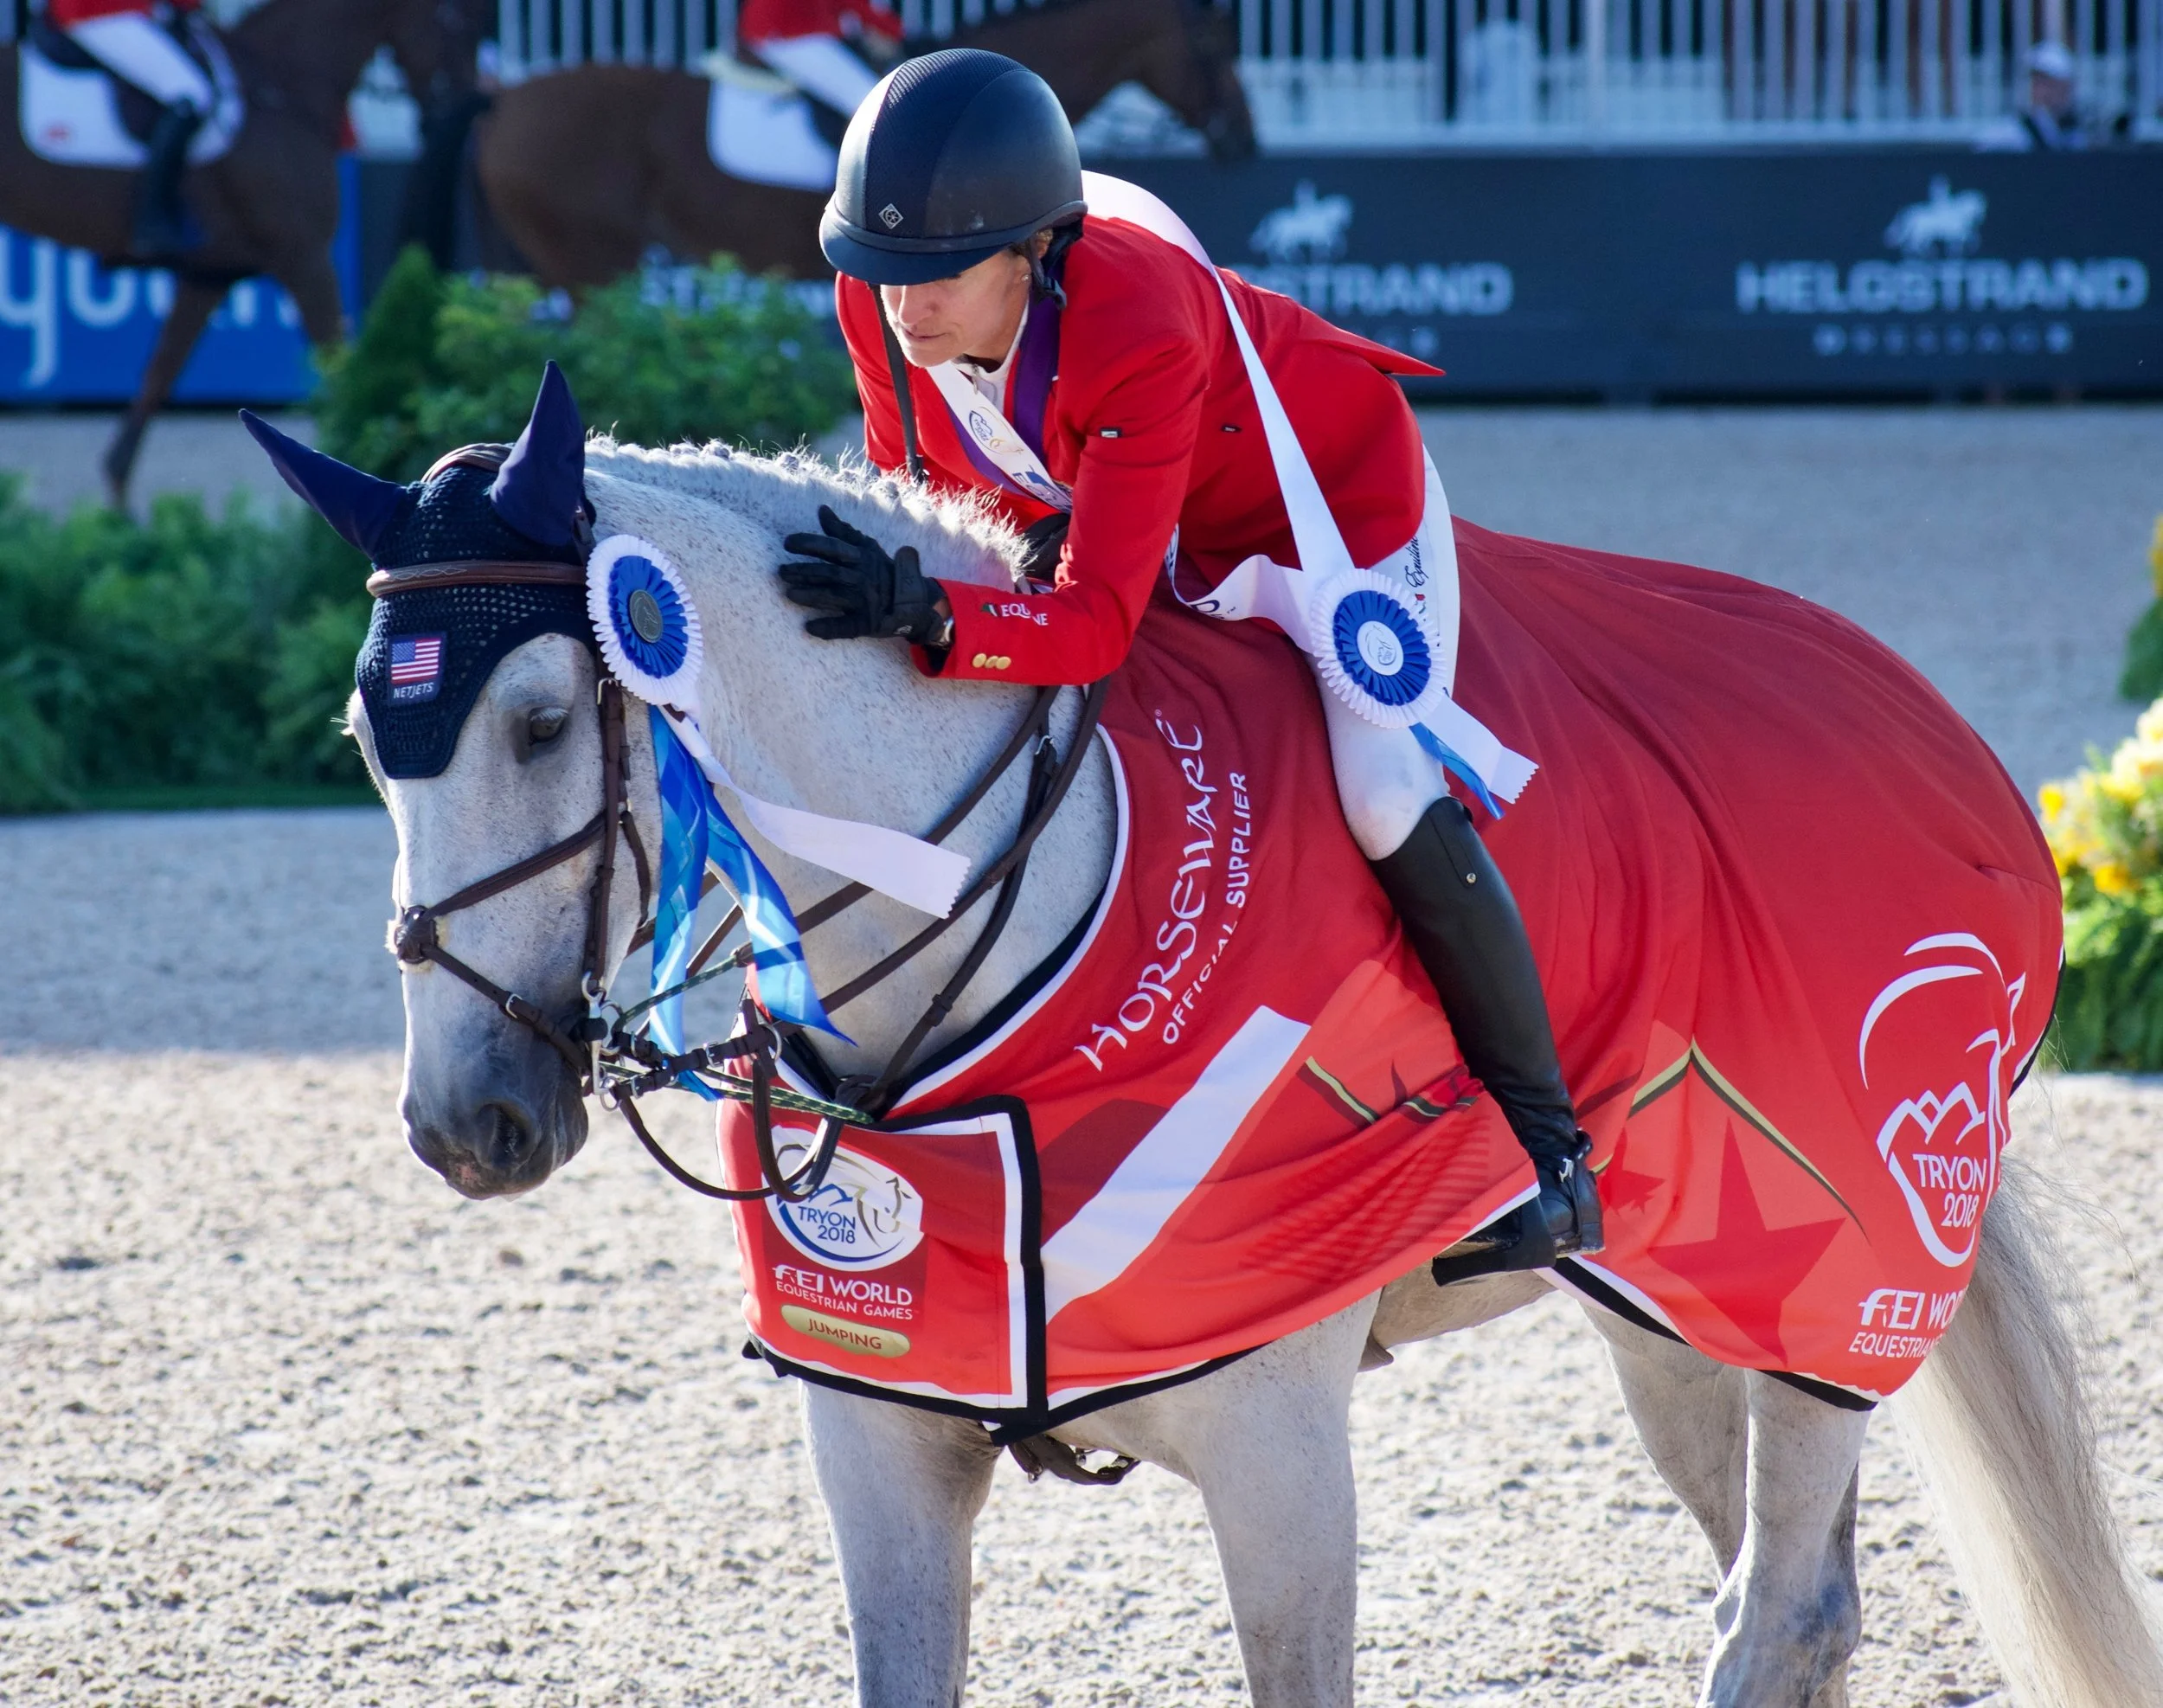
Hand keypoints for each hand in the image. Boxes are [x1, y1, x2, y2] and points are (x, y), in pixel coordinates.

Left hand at [779, 505, 946, 644]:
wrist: (913, 601)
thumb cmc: (882, 571)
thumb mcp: (867, 548)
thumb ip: (842, 531)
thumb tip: (821, 509)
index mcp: (861, 558)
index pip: (833, 547)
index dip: (810, 543)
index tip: (787, 543)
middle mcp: (862, 578)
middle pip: (829, 573)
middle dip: (804, 571)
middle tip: (781, 571)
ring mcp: (865, 601)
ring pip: (834, 597)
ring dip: (811, 596)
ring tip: (789, 594)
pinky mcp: (867, 623)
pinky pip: (847, 627)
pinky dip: (829, 628)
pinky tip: (810, 627)